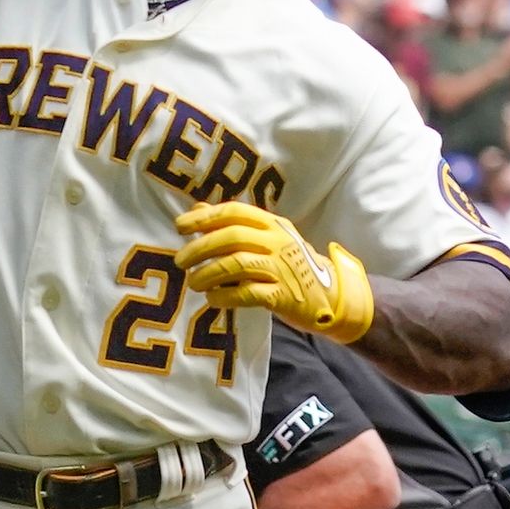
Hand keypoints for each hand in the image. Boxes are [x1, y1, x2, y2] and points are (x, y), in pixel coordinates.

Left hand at [173, 202, 374, 343]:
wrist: (330, 296)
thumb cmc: (289, 265)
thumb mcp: (266, 239)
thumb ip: (234, 225)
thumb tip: (197, 209)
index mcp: (272, 224)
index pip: (235, 212)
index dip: (205, 217)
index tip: (179, 227)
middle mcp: (278, 241)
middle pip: (232, 237)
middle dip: (200, 247)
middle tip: (179, 261)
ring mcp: (282, 268)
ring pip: (237, 264)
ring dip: (208, 274)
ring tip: (193, 283)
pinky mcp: (283, 296)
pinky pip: (248, 294)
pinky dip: (225, 297)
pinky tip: (213, 300)